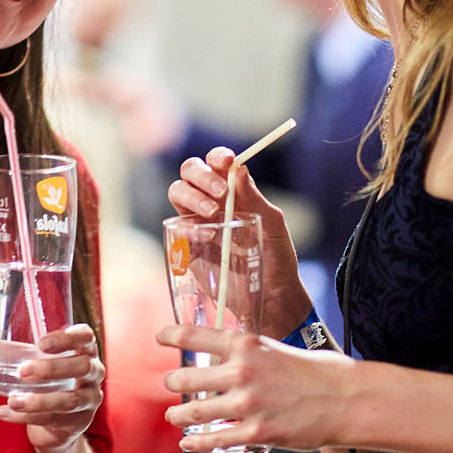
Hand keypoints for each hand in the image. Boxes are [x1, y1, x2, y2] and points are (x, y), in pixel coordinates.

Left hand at [0, 319, 104, 452]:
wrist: (54, 423)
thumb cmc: (44, 379)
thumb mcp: (29, 359)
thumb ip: (6, 344)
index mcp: (84, 350)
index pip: (86, 337)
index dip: (68, 338)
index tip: (42, 343)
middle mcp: (93, 373)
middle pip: (82, 367)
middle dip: (52, 368)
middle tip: (23, 371)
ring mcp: (89, 400)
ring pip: (70, 400)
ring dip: (38, 400)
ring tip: (12, 400)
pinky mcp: (78, 423)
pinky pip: (54, 420)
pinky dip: (27, 418)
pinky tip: (5, 413)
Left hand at [157, 321, 351, 452]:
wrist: (345, 399)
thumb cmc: (315, 373)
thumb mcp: (276, 350)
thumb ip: (249, 354)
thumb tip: (227, 358)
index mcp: (246, 345)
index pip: (196, 335)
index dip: (172, 335)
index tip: (159, 337)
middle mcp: (241, 371)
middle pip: (187, 377)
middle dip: (172, 382)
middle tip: (169, 384)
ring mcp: (247, 404)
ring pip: (194, 411)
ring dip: (178, 415)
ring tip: (173, 416)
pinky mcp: (256, 433)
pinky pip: (214, 439)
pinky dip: (196, 442)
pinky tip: (187, 442)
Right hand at [168, 147, 310, 335]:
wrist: (272, 296)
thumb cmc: (276, 256)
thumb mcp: (271, 223)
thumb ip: (254, 197)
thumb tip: (238, 168)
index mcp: (232, 191)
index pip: (216, 162)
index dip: (217, 157)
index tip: (227, 161)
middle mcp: (209, 201)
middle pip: (189, 172)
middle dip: (201, 175)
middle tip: (220, 192)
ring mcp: (195, 223)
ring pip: (177, 193)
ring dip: (191, 196)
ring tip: (212, 212)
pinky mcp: (186, 246)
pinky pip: (176, 228)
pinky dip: (188, 226)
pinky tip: (207, 235)